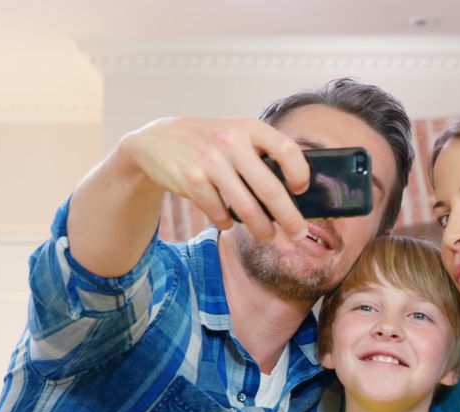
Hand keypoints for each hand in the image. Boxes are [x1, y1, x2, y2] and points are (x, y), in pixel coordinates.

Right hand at [119, 116, 310, 241]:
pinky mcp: (191, 180)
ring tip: (267, 236)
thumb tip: (294, 190)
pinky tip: (229, 222)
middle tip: (298, 233)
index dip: (300, 172)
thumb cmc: (210, 140)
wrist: (158, 139)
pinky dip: (227, 222)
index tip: (301, 190)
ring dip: (261, 228)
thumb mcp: (236, 133)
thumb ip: (262, 151)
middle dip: (289, 217)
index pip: (286, 149)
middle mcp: (231, 143)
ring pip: (245, 207)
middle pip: (269, 188)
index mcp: (249, 128)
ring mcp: (210, 162)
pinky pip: (218, 212)